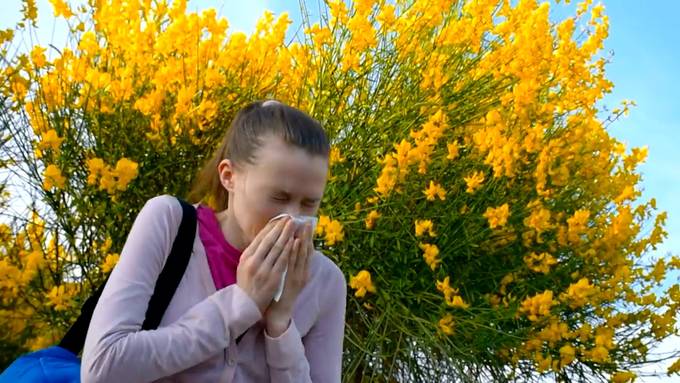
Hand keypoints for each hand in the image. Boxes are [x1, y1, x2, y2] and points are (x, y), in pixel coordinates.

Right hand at [237, 216, 295, 314]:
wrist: (247, 303)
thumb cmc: (247, 282)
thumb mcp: (244, 265)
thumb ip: (253, 251)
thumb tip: (266, 234)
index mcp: (246, 257)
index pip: (260, 238)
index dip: (271, 227)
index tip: (280, 219)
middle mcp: (253, 262)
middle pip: (269, 240)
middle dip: (280, 228)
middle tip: (289, 218)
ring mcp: (263, 270)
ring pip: (277, 248)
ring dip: (287, 235)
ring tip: (294, 225)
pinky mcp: (273, 278)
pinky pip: (283, 260)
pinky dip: (289, 249)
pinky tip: (295, 241)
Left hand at [265, 222, 313, 336]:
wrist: (279, 313)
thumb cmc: (280, 292)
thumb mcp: (285, 275)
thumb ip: (288, 263)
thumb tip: (287, 248)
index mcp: (301, 270)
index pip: (306, 250)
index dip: (307, 236)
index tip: (306, 222)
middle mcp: (303, 272)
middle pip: (307, 251)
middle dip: (307, 235)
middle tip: (307, 220)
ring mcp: (299, 276)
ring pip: (302, 255)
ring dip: (303, 240)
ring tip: (303, 227)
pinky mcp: (294, 281)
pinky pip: (294, 263)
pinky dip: (296, 252)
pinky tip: (295, 242)